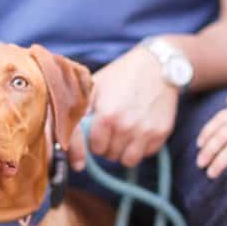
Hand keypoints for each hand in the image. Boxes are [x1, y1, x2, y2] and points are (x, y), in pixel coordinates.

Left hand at [72, 45, 177, 170]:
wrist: (157, 65)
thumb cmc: (121, 75)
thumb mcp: (95, 87)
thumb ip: (80, 112)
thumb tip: (65, 138)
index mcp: (107, 116)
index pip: (95, 148)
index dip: (94, 143)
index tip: (96, 135)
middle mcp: (126, 127)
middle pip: (110, 155)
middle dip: (108, 146)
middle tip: (112, 129)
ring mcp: (145, 132)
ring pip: (128, 160)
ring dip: (124, 150)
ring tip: (124, 133)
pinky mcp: (161, 134)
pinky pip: (146, 154)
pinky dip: (141, 147)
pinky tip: (140, 129)